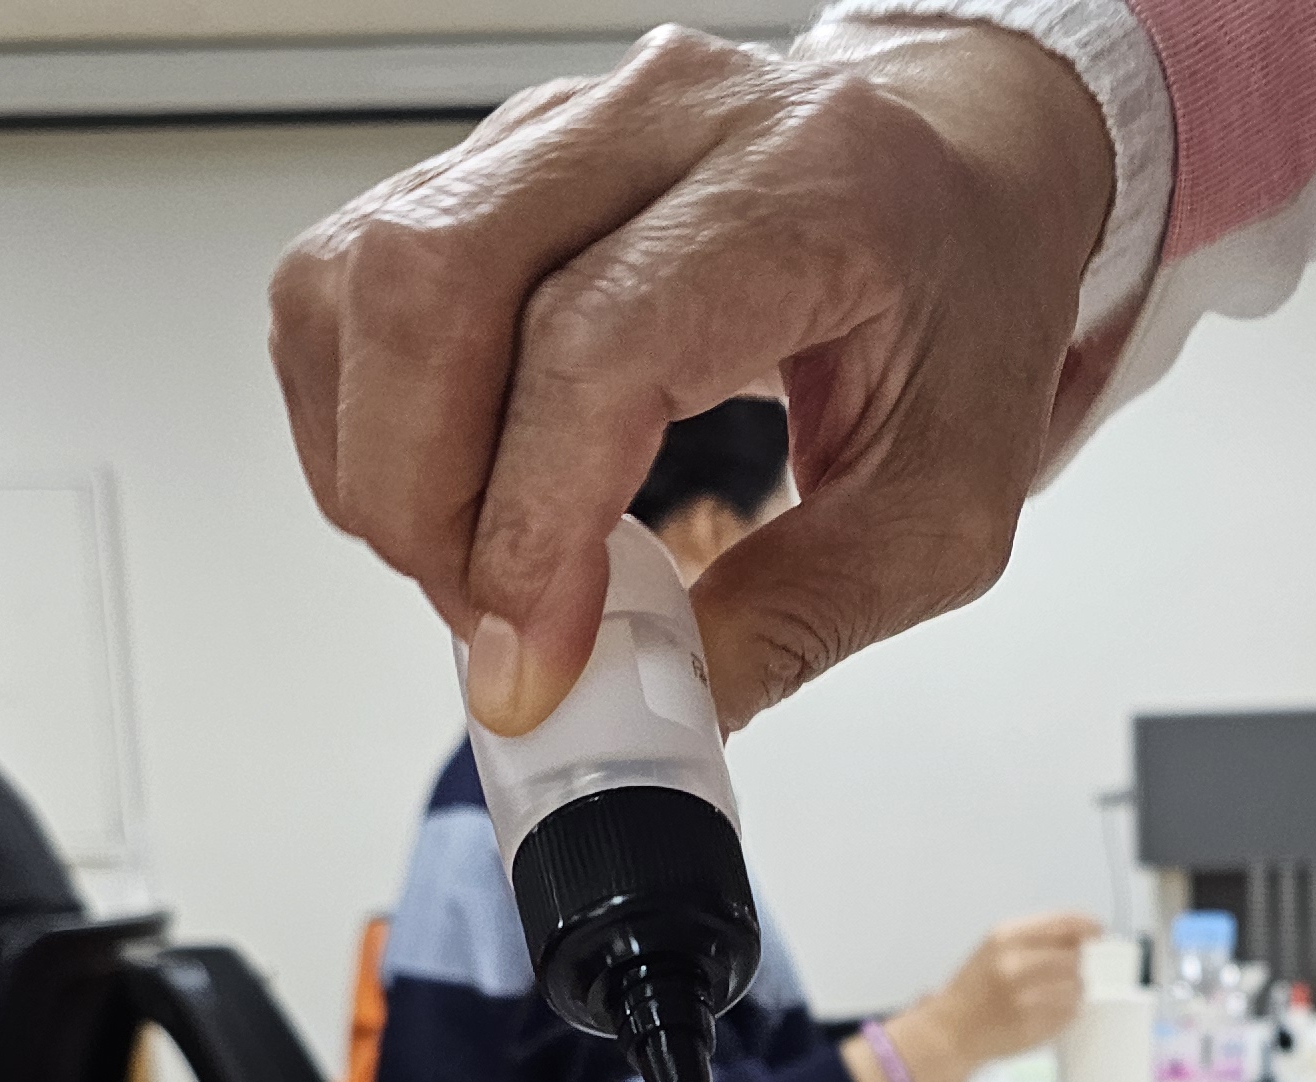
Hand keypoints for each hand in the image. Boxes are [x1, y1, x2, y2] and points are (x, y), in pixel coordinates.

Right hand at [270, 24, 1113, 736]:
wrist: (960, 172)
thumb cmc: (965, 309)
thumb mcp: (944, 507)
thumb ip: (800, 622)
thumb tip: (650, 726)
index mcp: (803, 188)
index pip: (594, 342)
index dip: (532, 521)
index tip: (532, 657)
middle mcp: (663, 122)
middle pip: (432, 287)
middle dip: (425, 504)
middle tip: (495, 627)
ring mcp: (557, 126)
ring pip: (363, 278)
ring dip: (379, 462)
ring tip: (476, 566)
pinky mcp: (490, 161)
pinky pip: (349, 283)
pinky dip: (366, 417)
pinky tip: (451, 489)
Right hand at [859, 910, 1100, 1081]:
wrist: (949, 1031)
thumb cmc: (974, 988)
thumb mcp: (995, 948)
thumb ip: (1037, 938)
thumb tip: (1085, 936)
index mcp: (1006, 937)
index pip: (1066, 924)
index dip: (1089, 929)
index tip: (1098, 934)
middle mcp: (1016, 964)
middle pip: (1076, 957)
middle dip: (1078, 965)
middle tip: (1067, 973)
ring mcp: (1026, 997)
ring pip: (1077, 987)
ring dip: (1074, 991)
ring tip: (1052, 996)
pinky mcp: (1035, 1026)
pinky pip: (1070, 1014)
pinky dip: (1067, 1012)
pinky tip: (1047, 1012)